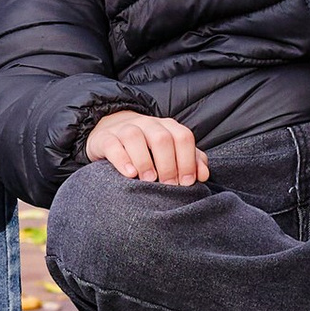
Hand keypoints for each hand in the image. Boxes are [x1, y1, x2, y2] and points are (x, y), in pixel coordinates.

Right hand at [85, 109, 205, 185]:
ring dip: (145, 161)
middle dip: (168, 164)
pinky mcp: (105, 138)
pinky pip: (113, 144)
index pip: (183, 137)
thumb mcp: (171, 152)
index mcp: (168, 127)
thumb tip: (204, 175)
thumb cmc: (148, 149)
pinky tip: (129, 174)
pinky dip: (121, 159)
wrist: (112, 132)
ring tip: (148, 181)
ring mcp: (125, 129)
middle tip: (168, 186)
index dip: (188, 160)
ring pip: (135, 137)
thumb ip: (191, 161)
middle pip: (162, 138)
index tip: (186, 183)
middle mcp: (148, 124)